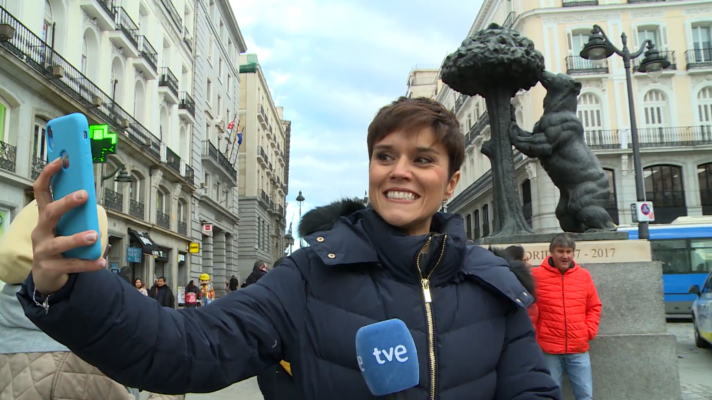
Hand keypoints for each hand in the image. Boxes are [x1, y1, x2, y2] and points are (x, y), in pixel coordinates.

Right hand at [31, 158, 105, 293]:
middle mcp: (40, 231)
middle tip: (84, 195)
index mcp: (44, 217)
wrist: (46, 276)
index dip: (48, 175)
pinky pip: (71, 264)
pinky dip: (88, 263)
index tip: (61, 161)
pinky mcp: (50, 267)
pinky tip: (101, 261)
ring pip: (59, 243)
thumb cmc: (59, 245)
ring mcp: (43, 251)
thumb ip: (74, 214)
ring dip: (77, 238)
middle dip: (66, 203)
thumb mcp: (63, 228)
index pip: (41, 191)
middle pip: (49, 213)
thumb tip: (91, 194)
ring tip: (95, 235)